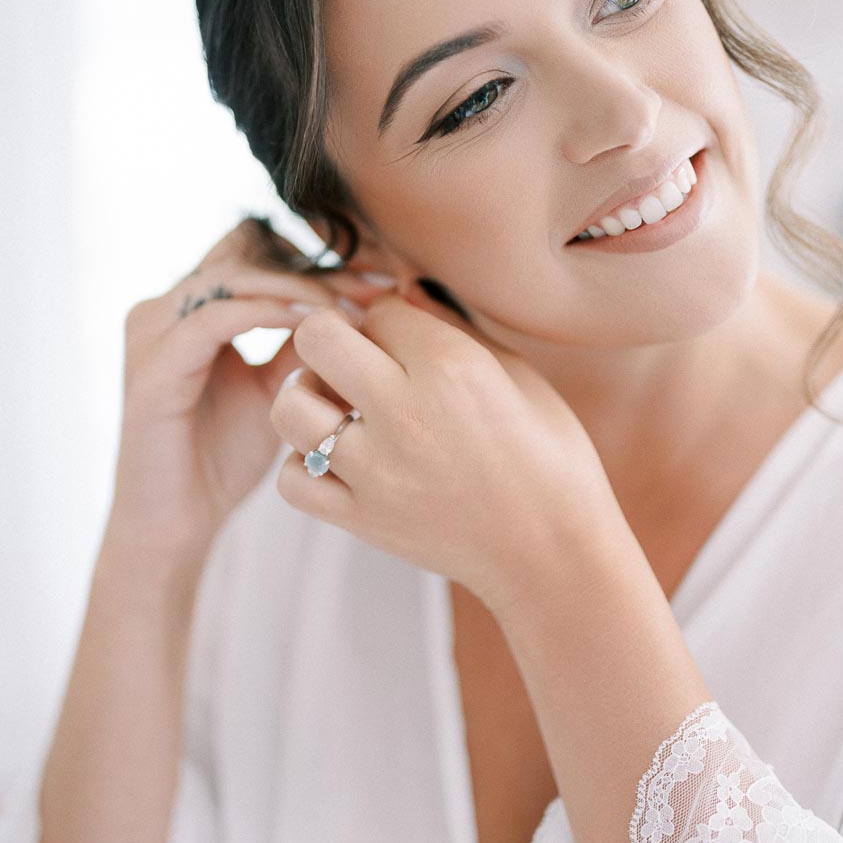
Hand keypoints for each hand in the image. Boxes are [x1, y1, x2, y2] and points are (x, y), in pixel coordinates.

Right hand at [106, 218, 390, 559]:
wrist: (177, 519)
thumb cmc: (223, 456)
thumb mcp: (278, 390)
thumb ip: (303, 346)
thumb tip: (360, 312)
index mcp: (194, 305)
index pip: (260, 246)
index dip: (321, 251)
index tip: (384, 271)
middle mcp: (167, 304)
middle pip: (250, 247)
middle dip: (319, 260)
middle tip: (379, 279)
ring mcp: (154, 328)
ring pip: (237, 275)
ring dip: (303, 285)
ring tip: (356, 307)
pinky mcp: (153, 362)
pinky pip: (216, 318)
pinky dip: (269, 313)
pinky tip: (315, 327)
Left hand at [268, 279, 608, 607]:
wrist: (553, 552)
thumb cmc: (548, 457)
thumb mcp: (518, 374)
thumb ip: (452, 327)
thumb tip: (400, 290)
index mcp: (451, 366)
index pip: (378, 309)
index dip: (388, 317)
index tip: (405, 339)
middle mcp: (405, 412)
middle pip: (316, 338)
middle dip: (331, 337)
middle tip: (352, 358)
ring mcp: (377, 471)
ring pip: (288, 406)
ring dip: (306, 397)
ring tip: (335, 408)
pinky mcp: (362, 520)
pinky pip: (293, 479)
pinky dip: (303, 465)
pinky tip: (335, 461)